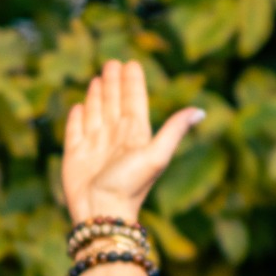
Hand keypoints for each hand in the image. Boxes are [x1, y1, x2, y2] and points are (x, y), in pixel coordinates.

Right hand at [62, 59, 204, 223]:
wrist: (102, 213)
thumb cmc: (129, 187)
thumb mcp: (156, 156)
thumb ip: (174, 130)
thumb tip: (200, 111)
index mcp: (135, 136)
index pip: (134, 102)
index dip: (133, 83)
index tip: (132, 63)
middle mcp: (115, 138)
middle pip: (115, 103)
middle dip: (114, 83)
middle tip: (112, 63)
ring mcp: (94, 146)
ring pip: (96, 113)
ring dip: (97, 96)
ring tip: (98, 79)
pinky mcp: (75, 155)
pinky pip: (75, 130)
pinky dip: (77, 118)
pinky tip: (79, 107)